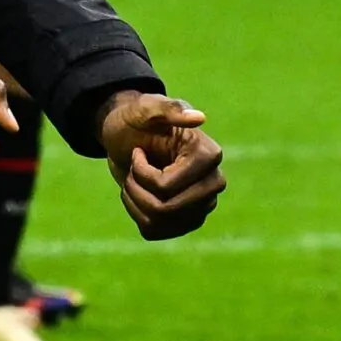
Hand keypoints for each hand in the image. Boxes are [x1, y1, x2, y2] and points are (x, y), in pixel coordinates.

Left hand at [98, 91, 224, 239]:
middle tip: (132, 169)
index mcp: (209, 156)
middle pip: (166, 209)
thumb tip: (199, 118)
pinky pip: (155, 231)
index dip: (140, 172)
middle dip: (136, 190)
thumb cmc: (136, 120)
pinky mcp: (187, 220)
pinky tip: (137, 194)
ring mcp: (202, 205)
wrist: (126, 138)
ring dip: (134, 200)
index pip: (166, 187)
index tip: (138, 151)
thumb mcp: (144, 109)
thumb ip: (169, 109)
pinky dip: (135, 214)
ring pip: (159, 222)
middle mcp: (213, 183)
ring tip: (134, 179)